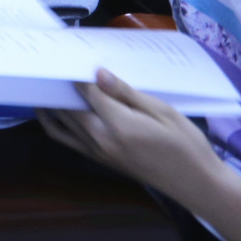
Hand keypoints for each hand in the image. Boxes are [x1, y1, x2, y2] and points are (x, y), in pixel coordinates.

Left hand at [37, 70, 226, 201]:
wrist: (197, 184)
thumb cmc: (186, 145)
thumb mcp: (162, 111)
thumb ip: (126, 94)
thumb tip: (97, 74)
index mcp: (118, 126)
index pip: (87, 93)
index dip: (77, 74)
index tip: (68, 56)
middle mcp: (101, 140)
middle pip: (67, 108)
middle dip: (58, 86)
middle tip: (50, 65)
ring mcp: (98, 153)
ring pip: (61, 126)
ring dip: (49, 105)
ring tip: (43, 83)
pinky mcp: (100, 160)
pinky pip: (67, 141)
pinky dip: (55, 125)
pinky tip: (52, 111)